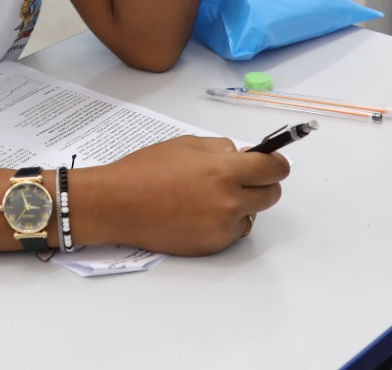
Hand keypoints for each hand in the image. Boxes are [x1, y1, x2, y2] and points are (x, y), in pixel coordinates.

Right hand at [83, 136, 288, 255]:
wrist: (116, 204)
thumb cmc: (143, 171)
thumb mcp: (184, 145)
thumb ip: (219, 149)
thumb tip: (241, 155)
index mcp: (223, 172)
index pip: (273, 169)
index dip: (275, 163)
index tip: (272, 162)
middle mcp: (228, 202)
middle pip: (271, 195)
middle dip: (263, 184)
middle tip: (244, 178)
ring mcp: (221, 228)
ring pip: (252, 215)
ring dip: (242, 205)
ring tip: (211, 196)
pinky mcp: (211, 245)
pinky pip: (232, 232)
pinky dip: (224, 222)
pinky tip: (199, 212)